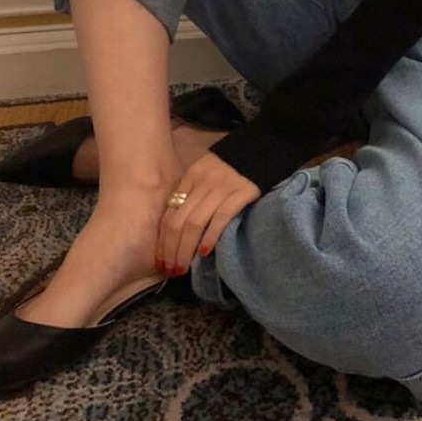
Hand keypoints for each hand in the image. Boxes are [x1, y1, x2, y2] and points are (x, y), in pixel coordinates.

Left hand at [157, 153, 260, 274]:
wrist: (261, 150)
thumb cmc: (232, 168)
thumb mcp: (206, 175)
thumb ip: (193, 195)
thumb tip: (179, 231)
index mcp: (190, 178)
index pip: (169, 214)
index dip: (162, 241)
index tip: (161, 261)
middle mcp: (202, 183)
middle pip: (178, 222)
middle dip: (171, 250)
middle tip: (171, 270)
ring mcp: (221, 188)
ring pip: (195, 223)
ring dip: (186, 249)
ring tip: (183, 268)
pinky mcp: (241, 192)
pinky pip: (220, 217)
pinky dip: (210, 236)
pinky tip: (204, 252)